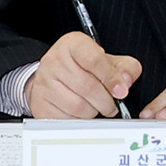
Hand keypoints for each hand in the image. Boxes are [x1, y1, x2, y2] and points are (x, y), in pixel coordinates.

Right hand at [25, 31, 142, 118]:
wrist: (54, 78)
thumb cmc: (83, 69)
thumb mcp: (107, 61)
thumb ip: (125, 68)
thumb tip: (126, 81)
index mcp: (73, 44)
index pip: (94, 60)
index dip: (111, 78)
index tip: (122, 92)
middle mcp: (54, 60)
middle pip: (88, 87)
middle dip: (106, 101)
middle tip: (111, 104)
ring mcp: (44, 82)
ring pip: (78, 106)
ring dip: (93, 112)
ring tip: (96, 107)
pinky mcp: (40, 102)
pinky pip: (66, 118)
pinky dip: (79, 120)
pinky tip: (81, 113)